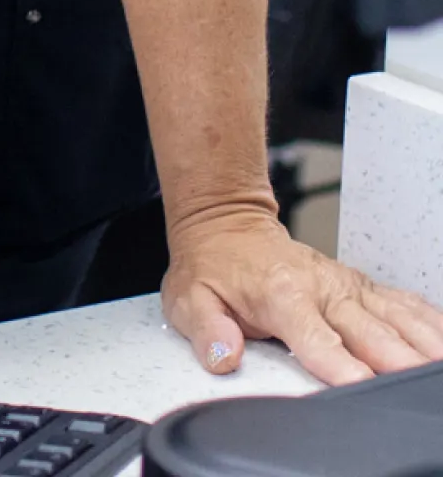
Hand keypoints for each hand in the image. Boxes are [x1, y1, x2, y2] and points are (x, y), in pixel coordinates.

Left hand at [163, 206, 442, 383]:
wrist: (227, 226)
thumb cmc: (212, 267)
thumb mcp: (190, 299)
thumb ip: (207, 330)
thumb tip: (222, 356)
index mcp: (282, 295)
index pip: (316, 338)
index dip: (339, 363)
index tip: (359, 382)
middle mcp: (323, 289)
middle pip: (370, 332)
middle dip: (397, 359)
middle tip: (415, 381)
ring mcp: (348, 287)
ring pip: (397, 318)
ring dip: (424, 342)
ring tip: (440, 365)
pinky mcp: (363, 287)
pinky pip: (405, 304)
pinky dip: (429, 321)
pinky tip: (442, 341)